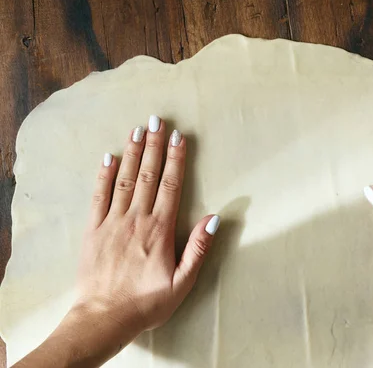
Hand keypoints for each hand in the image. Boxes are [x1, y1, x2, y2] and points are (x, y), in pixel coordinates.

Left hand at [77, 116, 219, 330]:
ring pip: (124, 180)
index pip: (170, 185)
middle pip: (147, 175)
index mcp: (160, 230)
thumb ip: (198, 248)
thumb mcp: (183, 282)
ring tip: (136, 129)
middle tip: (157, 120)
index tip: (178, 136)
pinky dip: (103, 176)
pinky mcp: (93, 230)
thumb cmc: (147, 302)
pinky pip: (98, 197)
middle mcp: (136, 219)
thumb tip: (214, 217)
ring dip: (131, 153)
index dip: (175, 159)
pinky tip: (108, 158)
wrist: (104, 317)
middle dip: (153, 145)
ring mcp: (112, 222)